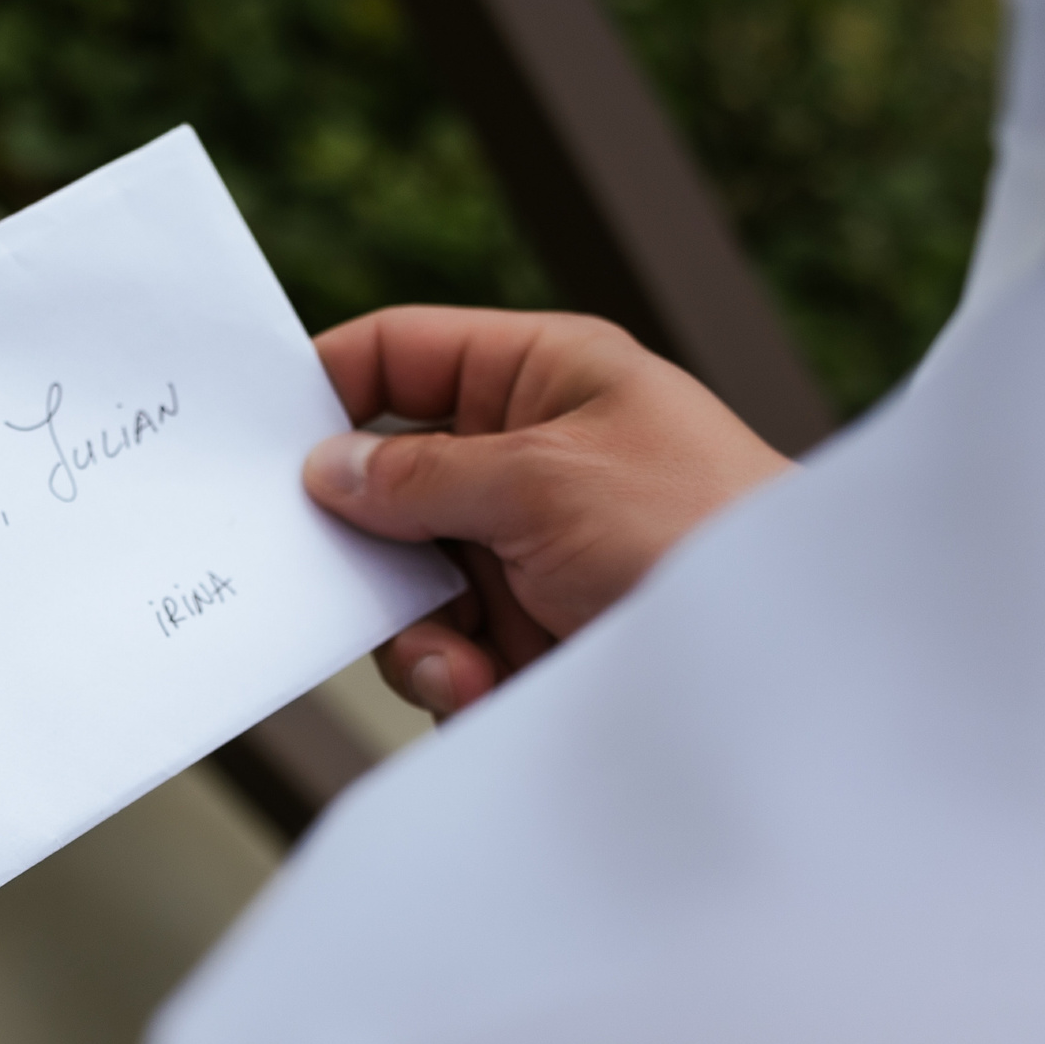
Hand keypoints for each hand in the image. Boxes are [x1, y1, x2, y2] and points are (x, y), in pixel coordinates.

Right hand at [305, 306, 790, 718]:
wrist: (794, 664)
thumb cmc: (696, 531)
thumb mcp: (543, 478)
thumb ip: (420, 472)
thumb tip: (324, 469)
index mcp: (542, 379)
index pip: (402, 356)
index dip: (324, 383)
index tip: (250, 432)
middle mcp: (527, 460)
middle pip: (384, 481)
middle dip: (358, 536)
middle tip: (313, 566)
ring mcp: (525, 554)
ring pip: (401, 582)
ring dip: (412, 627)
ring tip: (460, 657)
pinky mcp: (528, 639)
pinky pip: (439, 651)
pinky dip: (447, 674)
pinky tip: (486, 687)